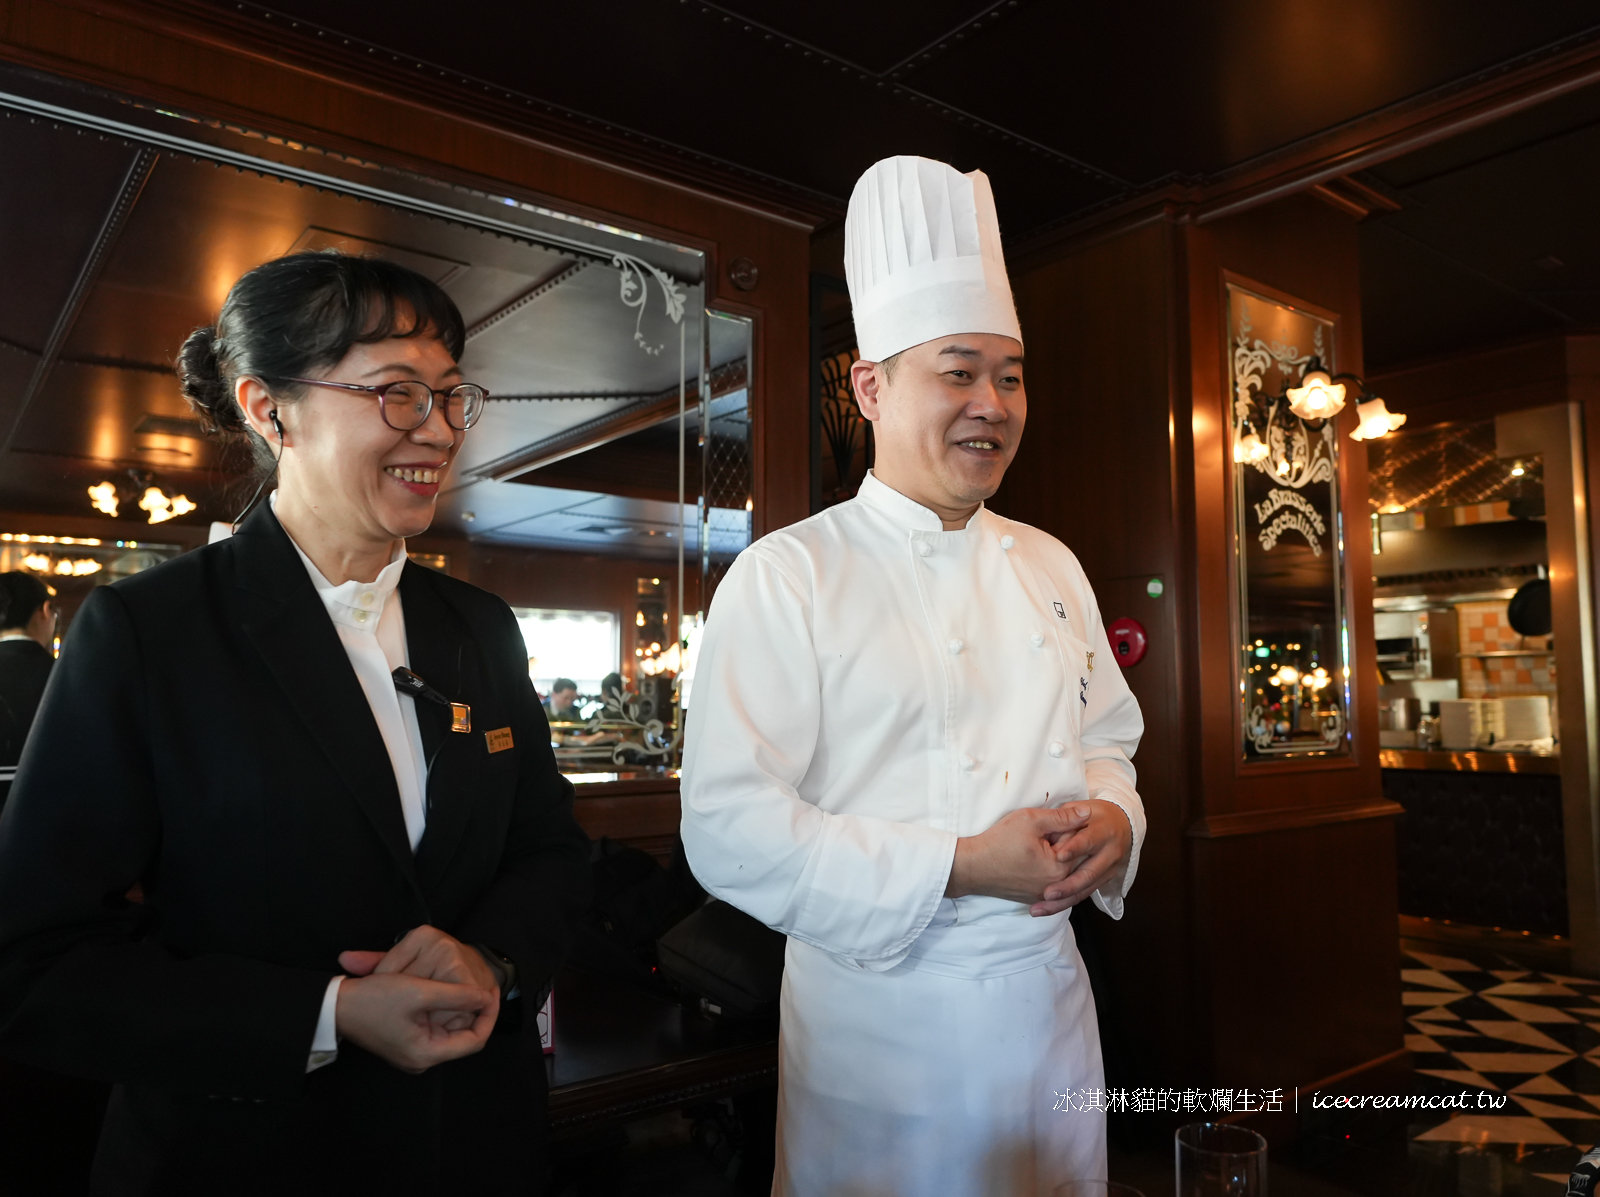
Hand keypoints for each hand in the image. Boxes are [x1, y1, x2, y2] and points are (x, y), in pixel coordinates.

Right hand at [333, 971, 497, 1073]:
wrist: (334, 1006)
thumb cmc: (375, 1000)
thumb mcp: (420, 992)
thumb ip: (457, 996)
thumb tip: (485, 998)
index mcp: (427, 1054)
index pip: (474, 1040)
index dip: (489, 1016)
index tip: (491, 992)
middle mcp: (422, 1058)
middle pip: (463, 1035)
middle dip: (475, 1010)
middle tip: (484, 985)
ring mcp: (414, 1050)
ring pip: (450, 1028)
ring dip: (460, 1007)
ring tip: (470, 985)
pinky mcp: (406, 1039)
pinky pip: (435, 1024)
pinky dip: (445, 1007)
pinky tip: (448, 990)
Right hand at [945, 805, 1091, 906]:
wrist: (971, 867)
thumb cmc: (999, 842)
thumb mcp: (1031, 820)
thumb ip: (1062, 817)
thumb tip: (1088, 813)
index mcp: (1060, 868)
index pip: (1077, 840)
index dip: (1060, 826)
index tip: (1041, 825)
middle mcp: (1057, 887)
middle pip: (1070, 856)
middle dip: (1059, 841)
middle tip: (1034, 836)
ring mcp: (1045, 894)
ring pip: (1059, 867)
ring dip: (1050, 854)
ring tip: (1028, 847)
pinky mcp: (1033, 897)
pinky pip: (1047, 879)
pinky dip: (1041, 867)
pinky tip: (1025, 859)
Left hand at [1027, 799, 1132, 916]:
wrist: (1122, 823)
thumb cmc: (1093, 815)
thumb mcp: (1081, 809)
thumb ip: (1065, 818)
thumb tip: (1049, 828)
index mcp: (1104, 830)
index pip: (1089, 840)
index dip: (1075, 848)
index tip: (1058, 856)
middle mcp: (1110, 853)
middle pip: (1089, 873)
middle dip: (1068, 885)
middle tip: (1047, 893)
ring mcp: (1109, 869)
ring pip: (1086, 889)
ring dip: (1063, 901)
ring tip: (1040, 908)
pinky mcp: (1104, 880)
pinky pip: (1084, 894)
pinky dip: (1066, 902)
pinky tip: (1047, 908)